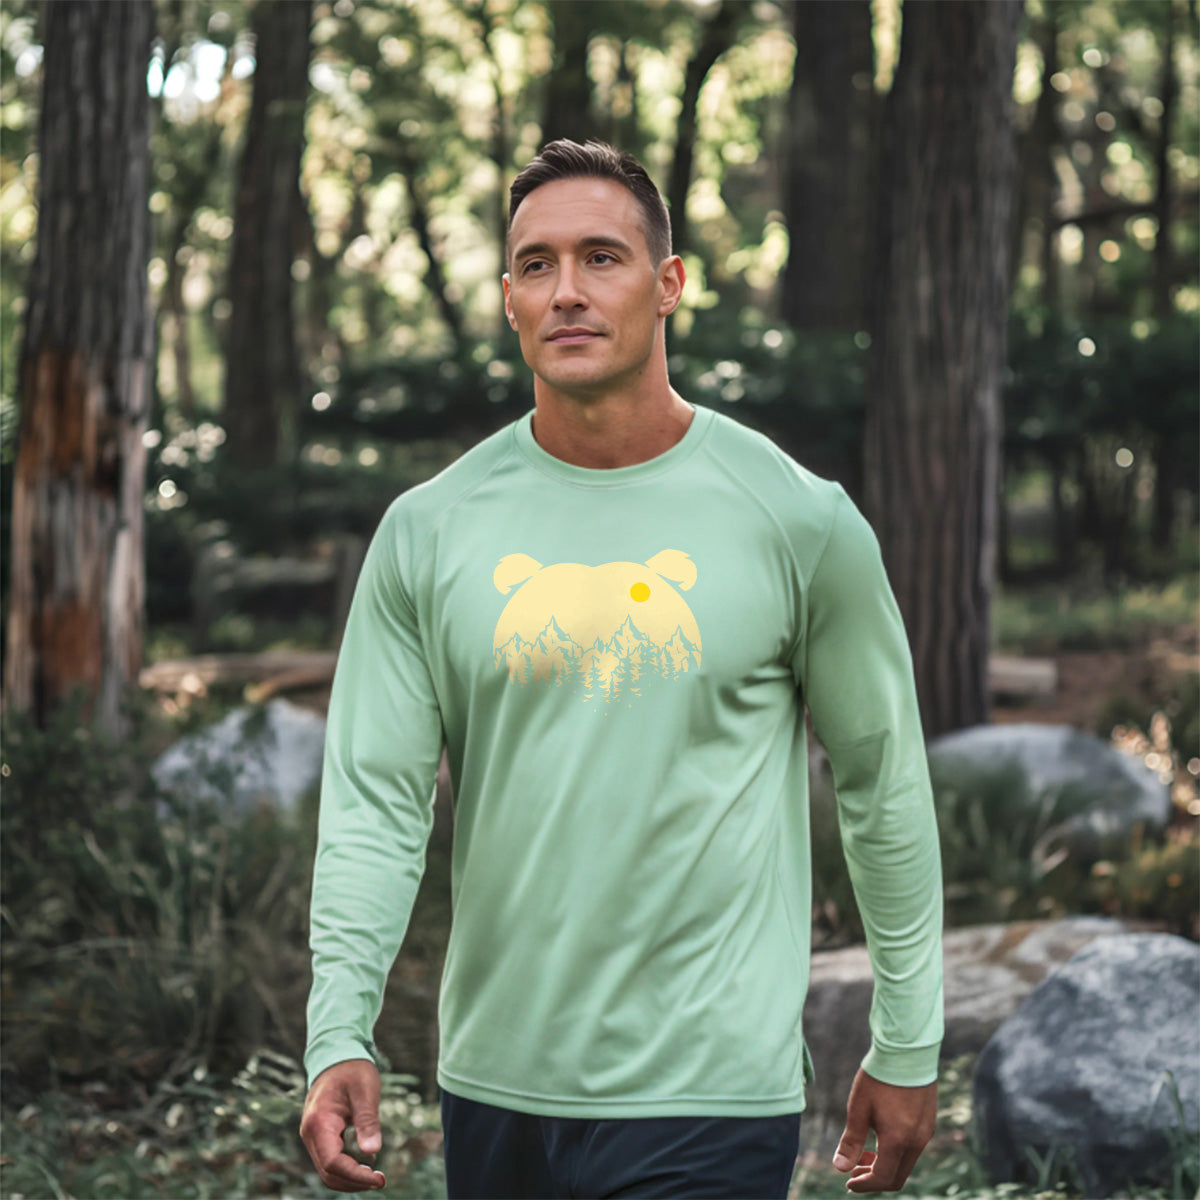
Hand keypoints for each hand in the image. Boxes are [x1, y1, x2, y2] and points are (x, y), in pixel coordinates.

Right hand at [299, 1058, 386, 1192]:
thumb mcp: (365, 1090)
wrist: (336, 1057)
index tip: (380, 1178)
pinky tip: (366, 1164)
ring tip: (375, 1175)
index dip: (356, 1176)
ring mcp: (312, 1137)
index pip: (333, 1163)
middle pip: (328, 1173)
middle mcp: (310, 1134)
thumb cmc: (352, 1070)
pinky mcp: (319, 1138)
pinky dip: (347, 1169)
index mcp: (319, 1122)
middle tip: (381, 1179)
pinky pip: (330, 1162)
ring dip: (350, 1179)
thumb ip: (367, 1120)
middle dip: (354, 1182)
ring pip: (327, 1172)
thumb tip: (372, 1151)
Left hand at [832, 1068, 936, 1192]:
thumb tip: (839, 1167)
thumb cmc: (879, 1078)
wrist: (907, 1050)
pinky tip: (880, 1136)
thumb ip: (850, 1140)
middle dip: (874, 1178)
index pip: (883, 1178)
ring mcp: (926, 1132)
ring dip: (884, 1164)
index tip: (848, 1182)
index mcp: (898, 1141)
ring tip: (863, 1153)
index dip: (864, 1185)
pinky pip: (913, 1148)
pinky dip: (895, 1152)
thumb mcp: (858, 1108)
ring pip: (906, 1163)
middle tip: (853, 1170)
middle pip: (897, 1176)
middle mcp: (916, 1142)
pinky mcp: (928, 1122)